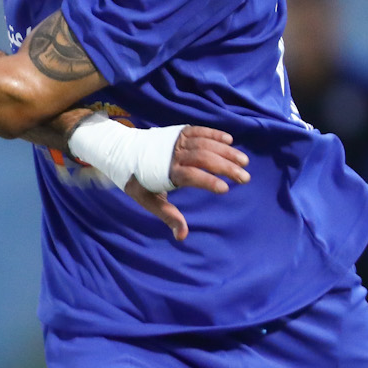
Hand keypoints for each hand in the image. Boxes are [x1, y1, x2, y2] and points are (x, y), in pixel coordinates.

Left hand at [120, 126, 249, 240]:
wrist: (123, 151)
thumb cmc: (138, 180)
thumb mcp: (149, 201)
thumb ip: (168, 216)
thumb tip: (182, 236)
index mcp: (167, 171)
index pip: (192, 176)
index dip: (209, 181)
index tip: (225, 189)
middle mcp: (175, 154)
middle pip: (204, 158)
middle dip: (226, 167)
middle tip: (244, 178)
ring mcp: (178, 140)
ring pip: (206, 143)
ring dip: (227, 152)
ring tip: (244, 161)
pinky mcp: (180, 132)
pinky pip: (200, 131)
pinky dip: (215, 134)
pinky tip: (230, 141)